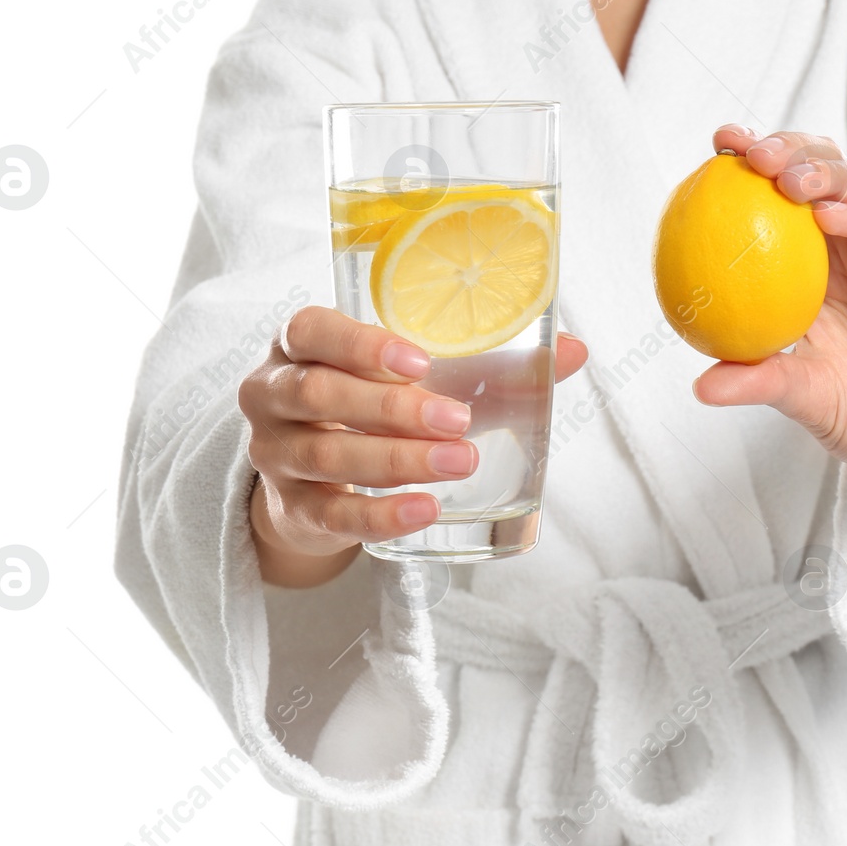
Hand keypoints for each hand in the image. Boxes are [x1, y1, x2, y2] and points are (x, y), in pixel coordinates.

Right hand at [240, 306, 587, 585]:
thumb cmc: (375, 406)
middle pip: (319, 394)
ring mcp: (276, 455)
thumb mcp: (419, 379)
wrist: (319, 479)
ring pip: (326, 456)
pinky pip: (333, 515)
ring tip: (458, 464)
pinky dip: (381, 513)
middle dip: (393, 409)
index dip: (361, 345)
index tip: (420, 360)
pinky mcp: (291, 509)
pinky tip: (423, 510)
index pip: (313, 330)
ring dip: (395, 460)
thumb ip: (490, 365)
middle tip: (457, 421)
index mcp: (300, 343)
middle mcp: (273, 393)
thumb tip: (573, 351)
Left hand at [695, 126, 846, 491]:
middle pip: (826, 174)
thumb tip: (700, 386)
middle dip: (789, 149)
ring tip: (787, 178)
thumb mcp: (804, 399)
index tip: (717, 145)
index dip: (752, 163)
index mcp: (816, 268)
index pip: (782, 197)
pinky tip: (829, 217)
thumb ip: (759, 382)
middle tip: (749, 152)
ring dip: (826, 174)